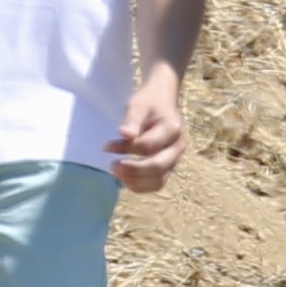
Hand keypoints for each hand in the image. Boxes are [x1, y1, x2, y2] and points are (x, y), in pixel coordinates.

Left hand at [108, 71, 188, 192]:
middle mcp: (178, 146)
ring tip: (117, 173)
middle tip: (112, 165)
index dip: (126, 149)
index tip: (107, 146)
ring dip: (135, 181)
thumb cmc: (148, 102)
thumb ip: (132, 119)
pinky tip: (124, 178)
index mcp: (172, 128)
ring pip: (158, 181)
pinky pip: (156, 183)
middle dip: (132, 170)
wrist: (162, 101)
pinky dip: (140, 185)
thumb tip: (125, 134)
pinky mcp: (169, 166)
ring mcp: (175, 158)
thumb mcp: (137, 104)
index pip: (148, 146)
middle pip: (157, 167)